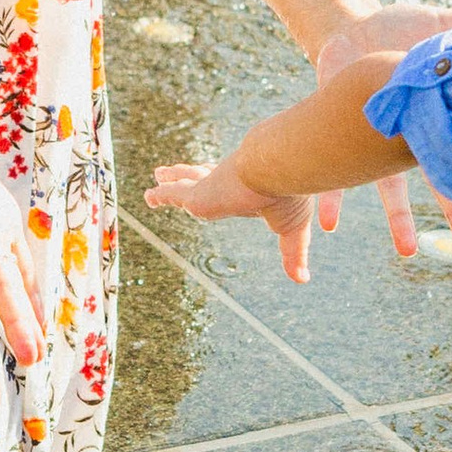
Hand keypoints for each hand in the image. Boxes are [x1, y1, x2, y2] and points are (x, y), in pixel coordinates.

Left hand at [0, 112, 41, 363]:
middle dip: (15, 318)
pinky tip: (39, 324)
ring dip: (29, 315)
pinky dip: (31, 295)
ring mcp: (0, 221)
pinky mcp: (5, 222)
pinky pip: (21, 265)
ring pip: (17, 276)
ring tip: (37, 356)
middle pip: (0, 275)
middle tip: (28, 359)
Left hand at [148, 150, 322, 279]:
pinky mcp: (196, 196)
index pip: (231, 183)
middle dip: (190, 173)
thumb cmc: (289, 193)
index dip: (222, 182)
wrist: (277, 171)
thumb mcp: (293, 229)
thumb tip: (303, 280)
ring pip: (186, 180)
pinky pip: (172, 194)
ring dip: (172, 177)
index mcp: (250, 187)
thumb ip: (294, 254)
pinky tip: (149, 196)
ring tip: (158, 174)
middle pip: (204, 176)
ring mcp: (211, 187)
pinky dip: (160, 195)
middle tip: (175, 171)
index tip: (214, 180)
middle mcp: (229, 182)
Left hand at [312, 7, 451, 260]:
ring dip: (400, 221)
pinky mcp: (339, 135)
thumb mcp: (445, 25)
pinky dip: (333, 199)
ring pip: (391, 189)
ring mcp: (378, 141)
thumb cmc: (405, 30)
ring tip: (409, 251)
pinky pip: (333, 173)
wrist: (352, 28)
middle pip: (439, 179)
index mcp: (440, 114)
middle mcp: (412, 136)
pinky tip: (328, 226)